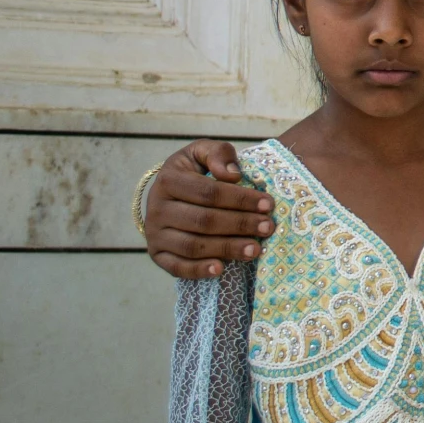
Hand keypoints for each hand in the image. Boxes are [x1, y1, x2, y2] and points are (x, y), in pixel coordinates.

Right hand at [146, 141, 271, 278]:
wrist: (169, 193)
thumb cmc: (194, 170)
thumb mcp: (203, 152)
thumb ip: (218, 153)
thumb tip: (232, 174)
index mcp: (168, 180)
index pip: (209, 193)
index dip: (241, 199)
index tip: (268, 204)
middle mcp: (157, 209)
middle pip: (203, 221)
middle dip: (240, 224)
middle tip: (268, 227)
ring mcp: (155, 234)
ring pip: (193, 246)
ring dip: (226, 249)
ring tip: (255, 249)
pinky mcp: (157, 255)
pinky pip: (177, 267)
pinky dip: (198, 270)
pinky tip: (221, 269)